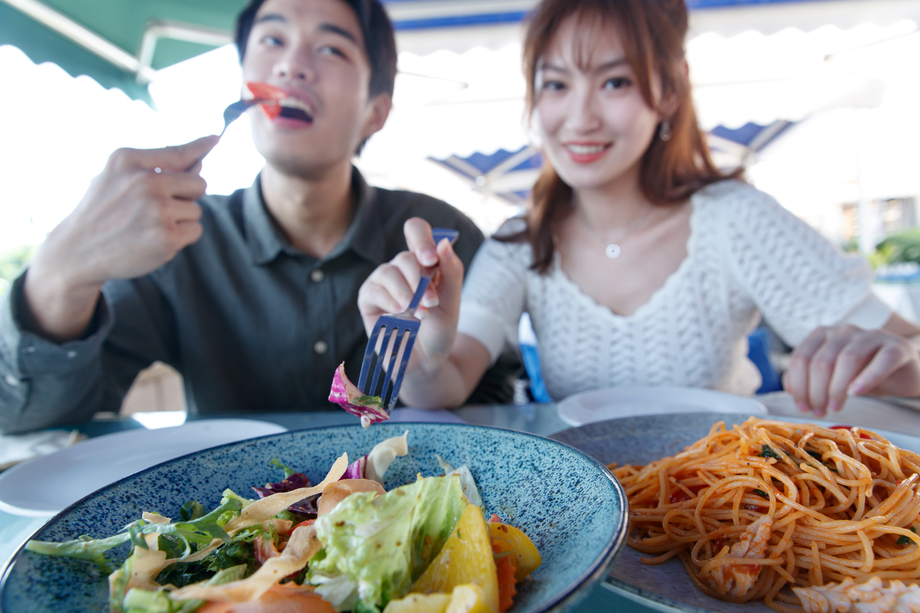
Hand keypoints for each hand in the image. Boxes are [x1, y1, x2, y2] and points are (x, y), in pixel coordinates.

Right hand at [24, 135, 218, 340]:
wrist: (77, 251)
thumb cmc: (102, 211)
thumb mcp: (117, 177)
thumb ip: (158, 167)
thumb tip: (201, 161)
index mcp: (128, 160)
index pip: (177, 152)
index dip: (200, 146)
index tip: (216, 138)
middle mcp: (144, 182)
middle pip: (198, 183)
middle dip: (186, 196)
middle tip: (158, 207)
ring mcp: (157, 210)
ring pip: (196, 210)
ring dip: (180, 219)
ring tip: (148, 225)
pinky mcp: (167, 237)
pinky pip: (195, 230)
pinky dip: (181, 237)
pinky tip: (155, 239)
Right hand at [357, 218, 464, 373]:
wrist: (427, 360)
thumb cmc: (440, 329)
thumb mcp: (452, 301)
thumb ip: (451, 271)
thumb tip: (444, 243)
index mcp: (423, 261)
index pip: (416, 231)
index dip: (422, 240)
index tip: (431, 260)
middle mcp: (401, 268)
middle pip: (405, 256)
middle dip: (420, 279)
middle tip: (431, 303)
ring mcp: (383, 283)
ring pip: (388, 271)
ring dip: (407, 292)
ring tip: (419, 313)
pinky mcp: (368, 299)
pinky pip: (373, 289)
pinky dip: (389, 299)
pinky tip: (400, 312)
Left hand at [783, 324, 919, 415]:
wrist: (903, 370)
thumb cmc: (862, 372)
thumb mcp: (831, 376)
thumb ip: (808, 378)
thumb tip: (789, 388)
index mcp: (823, 335)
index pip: (801, 358)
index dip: (799, 385)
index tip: (803, 407)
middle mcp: (844, 331)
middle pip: (821, 361)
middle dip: (816, 391)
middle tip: (819, 411)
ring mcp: (871, 336)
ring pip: (847, 359)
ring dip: (837, 388)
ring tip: (835, 408)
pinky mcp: (896, 347)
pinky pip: (881, 360)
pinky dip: (866, 378)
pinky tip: (856, 393)